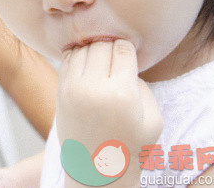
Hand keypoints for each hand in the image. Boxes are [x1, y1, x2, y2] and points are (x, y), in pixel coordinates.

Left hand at [56, 40, 162, 184]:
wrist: (97, 169)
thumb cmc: (130, 145)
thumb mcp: (153, 119)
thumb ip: (142, 85)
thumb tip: (122, 61)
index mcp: (120, 94)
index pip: (122, 49)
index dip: (128, 48)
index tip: (129, 56)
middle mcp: (93, 88)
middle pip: (101, 44)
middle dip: (110, 46)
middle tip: (115, 58)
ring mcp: (72, 89)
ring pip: (82, 48)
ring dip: (93, 48)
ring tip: (101, 60)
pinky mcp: (60, 91)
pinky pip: (67, 59)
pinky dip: (77, 55)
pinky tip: (86, 64)